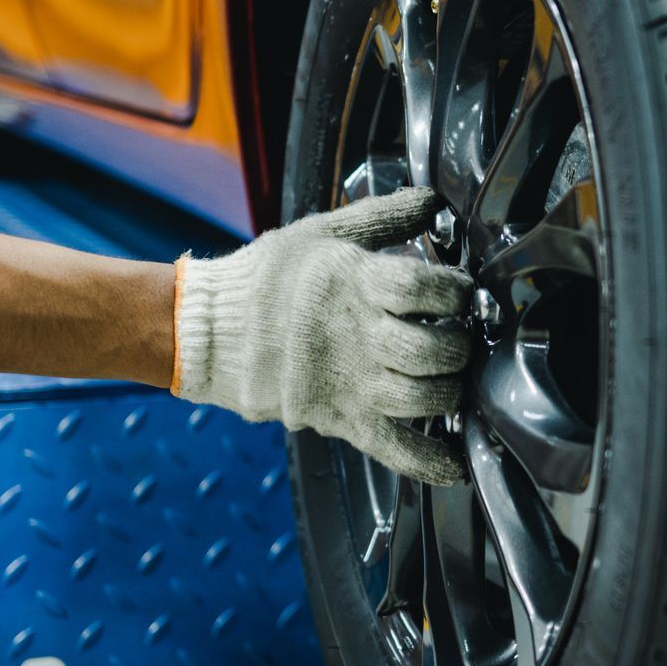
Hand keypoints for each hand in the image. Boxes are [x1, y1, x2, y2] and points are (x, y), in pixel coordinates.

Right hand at [173, 187, 471, 484]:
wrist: (206, 330)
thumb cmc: (267, 278)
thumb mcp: (321, 233)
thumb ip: (381, 218)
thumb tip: (431, 199)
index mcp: (354, 282)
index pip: (425, 288)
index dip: (454, 291)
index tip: (460, 292)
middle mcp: (356, 335)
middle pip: (430, 350)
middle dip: (458, 347)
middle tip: (460, 341)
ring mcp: (347, 383)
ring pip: (421, 399)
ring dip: (449, 393)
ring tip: (449, 380)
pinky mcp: (337, 419)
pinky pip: (393, 448)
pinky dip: (429, 462)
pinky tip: (455, 465)